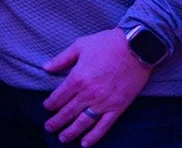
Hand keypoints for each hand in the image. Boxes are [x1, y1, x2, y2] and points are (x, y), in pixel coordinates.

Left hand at [42, 28, 151, 145]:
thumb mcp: (80, 46)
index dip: (51, 104)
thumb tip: (45, 68)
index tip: (46, 108)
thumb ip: (62, 59)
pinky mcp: (118, 107)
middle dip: (56, 121)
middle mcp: (88, 93)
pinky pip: (104, 126)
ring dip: (71, 132)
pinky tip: (85, 143)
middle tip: (48, 128)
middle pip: (68, 112)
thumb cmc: (106, 43)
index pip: (59, 96)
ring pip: (83, 122)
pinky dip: (94, 136)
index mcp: (77, 78)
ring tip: (62, 138)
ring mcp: (104, 102)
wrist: (136, 47)